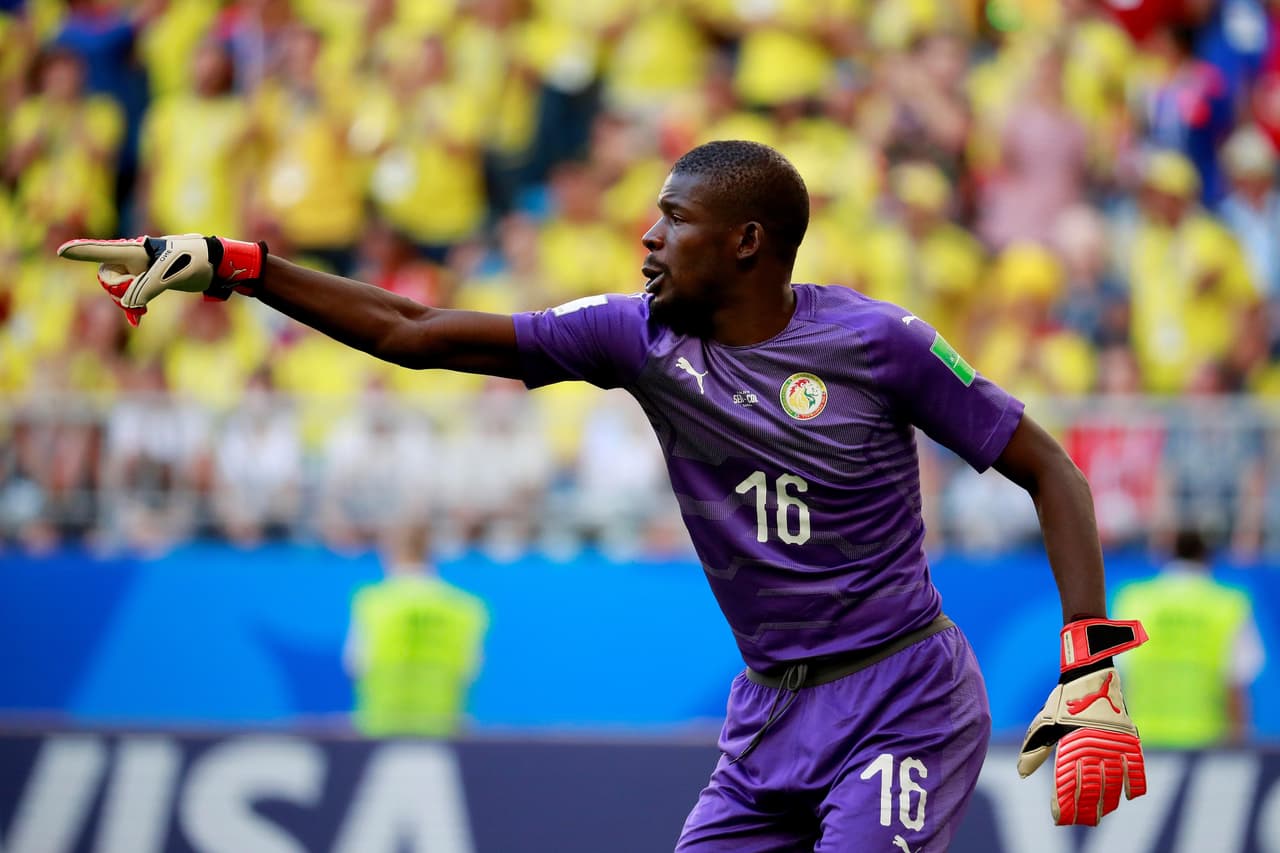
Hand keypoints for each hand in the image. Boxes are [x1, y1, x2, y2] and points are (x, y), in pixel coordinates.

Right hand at [57, 234, 266, 325]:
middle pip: (108, 276)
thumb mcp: (173, 274)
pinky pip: (132, 296)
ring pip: (119, 289)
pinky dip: (133, 306)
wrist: (218, 264)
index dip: (82, 251)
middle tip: (138, 301)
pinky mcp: (152, 282)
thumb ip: (147, 287)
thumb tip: (129, 304)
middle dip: (117, 291)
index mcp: (138, 250)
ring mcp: (142, 271)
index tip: (62, 252)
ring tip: (142, 313)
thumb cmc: (196, 261)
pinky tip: (140, 318)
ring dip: (126, 302)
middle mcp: (135, 259)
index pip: (103, 250)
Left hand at [1017, 618, 1148, 825]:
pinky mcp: (1129, 739)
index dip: (1063, 805)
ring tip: (1101, 815)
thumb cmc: (1063, 700)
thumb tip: (1022, 774)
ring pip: (1112, 785)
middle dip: (1085, 810)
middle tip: (1080, 823)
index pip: (1065, 785)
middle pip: (1090, 790)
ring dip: (1107, 802)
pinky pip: (1136, 769)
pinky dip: (1134, 784)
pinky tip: (1129, 797)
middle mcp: (1091, 749)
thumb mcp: (1044, 723)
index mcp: (1068, 746)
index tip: (1058, 818)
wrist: (1089, 674)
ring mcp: (1113, 745)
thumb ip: (1034, 749)